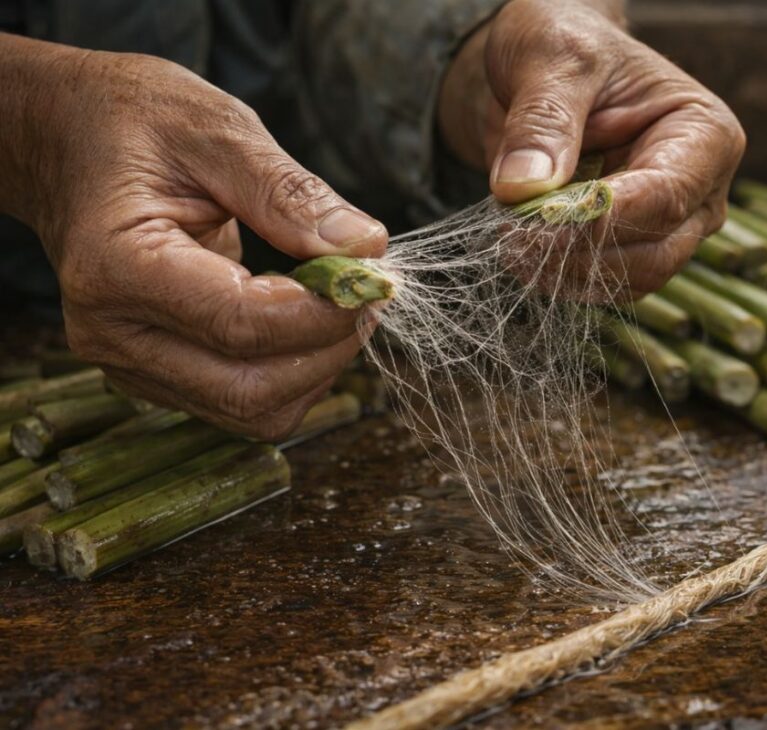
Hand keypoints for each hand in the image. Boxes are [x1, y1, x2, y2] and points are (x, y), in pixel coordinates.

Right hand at [0, 36, 386, 438]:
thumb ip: (290, 193)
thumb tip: (366, 248)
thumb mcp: (216, 131)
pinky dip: (293, 372)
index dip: (324, 312)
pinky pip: (243, 401)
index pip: (242, 325)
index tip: (374, 277)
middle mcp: (114, 332)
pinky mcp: (157, 374)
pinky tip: (308, 320)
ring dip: (317, 367)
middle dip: (328, 348)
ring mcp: (131, 363)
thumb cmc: (135, 126)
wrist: (68, 143)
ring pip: (253, 411)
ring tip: (342, 303)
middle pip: (249, 389)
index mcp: (118, 267)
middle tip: (368, 293)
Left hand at [439, 0, 744, 296]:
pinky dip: (559, 278)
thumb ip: (542, 118)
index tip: (537, 219)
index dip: (602, 218)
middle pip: (656, 254)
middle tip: (512, 238)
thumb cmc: (564, 44)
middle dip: (581, 253)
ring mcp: (669, 226)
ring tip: (509, 237)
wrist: (544, 66)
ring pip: (631, 281)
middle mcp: (699, 190)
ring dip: (565, 272)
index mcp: (704, 134)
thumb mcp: (551, 57)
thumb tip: (522, 188)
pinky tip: (521, 248)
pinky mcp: (631, 248)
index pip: (666, 197)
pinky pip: (603, 284)